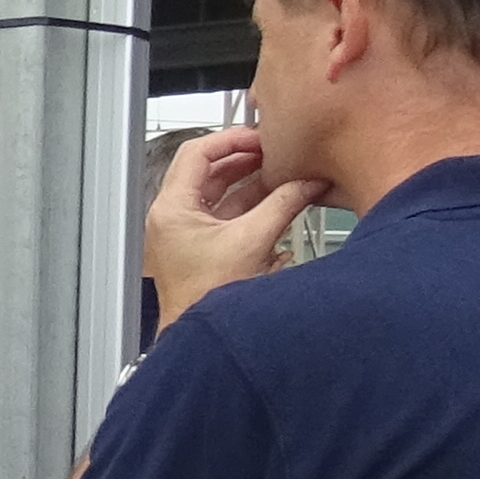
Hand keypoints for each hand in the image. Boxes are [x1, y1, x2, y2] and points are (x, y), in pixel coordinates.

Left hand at [141, 129, 334, 327]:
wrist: (202, 341)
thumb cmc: (206, 301)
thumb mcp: (253, 241)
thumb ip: (283, 205)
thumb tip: (307, 184)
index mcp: (172, 209)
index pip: (198, 152)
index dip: (232, 139)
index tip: (260, 137)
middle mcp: (175, 218)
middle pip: (211, 171)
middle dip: (248, 161)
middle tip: (277, 155)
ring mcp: (188, 234)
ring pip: (223, 196)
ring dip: (254, 186)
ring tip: (285, 177)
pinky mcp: (204, 250)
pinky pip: (229, 218)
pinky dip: (253, 210)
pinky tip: (279, 208)